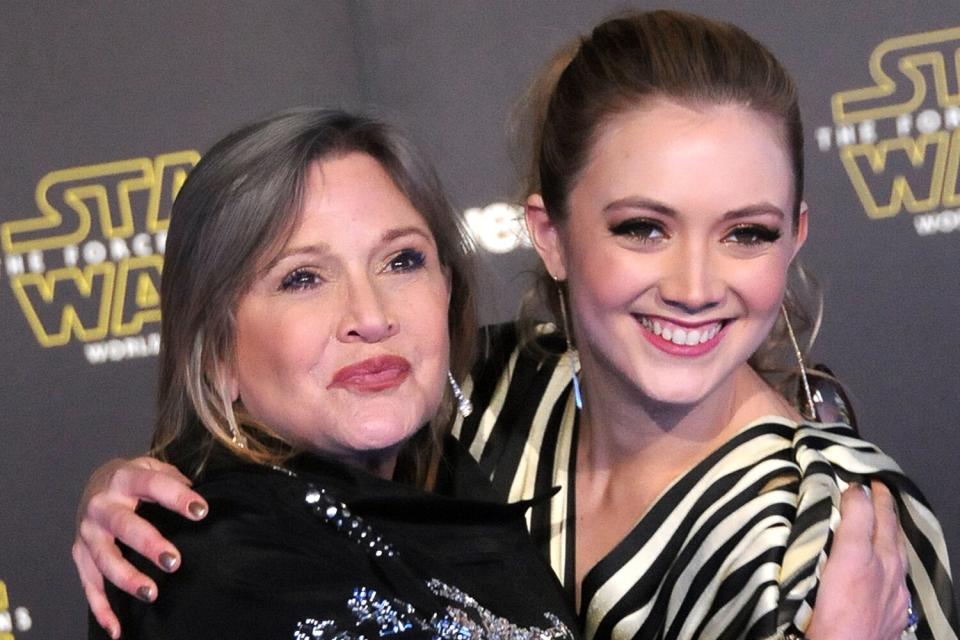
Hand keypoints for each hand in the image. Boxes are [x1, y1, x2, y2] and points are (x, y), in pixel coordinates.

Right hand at [72, 456, 207, 637]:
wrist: (96, 483)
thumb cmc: (132, 480)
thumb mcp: (150, 467)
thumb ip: (173, 478)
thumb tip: (198, 499)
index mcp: (123, 478)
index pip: (153, 485)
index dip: (177, 497)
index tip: (201, 512)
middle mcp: (101, 505)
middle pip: (124, 525)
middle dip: (148, 544)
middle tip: (173, 561)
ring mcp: (88, 531)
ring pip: (104, 559)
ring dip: (126, 577)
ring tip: (151, 593)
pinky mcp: (79, 554)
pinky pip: (88, 584)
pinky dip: (101, 608)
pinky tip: (116, 629)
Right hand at [805, 481, 909, 639]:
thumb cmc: (838, 615)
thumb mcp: (846, 557)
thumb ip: (855, 521)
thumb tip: (858, 492)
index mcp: (878, 556)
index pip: (874, 513)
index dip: (868, 493)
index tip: (862, 479)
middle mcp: (891, 574)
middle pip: (890, 532)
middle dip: (884, 509)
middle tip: (877, 491)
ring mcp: (893, 596)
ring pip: (895, 555)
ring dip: (888, 534)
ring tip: (881, 522)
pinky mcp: (892, 615)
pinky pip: (895, 579)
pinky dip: (888, 562)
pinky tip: (883, 568)